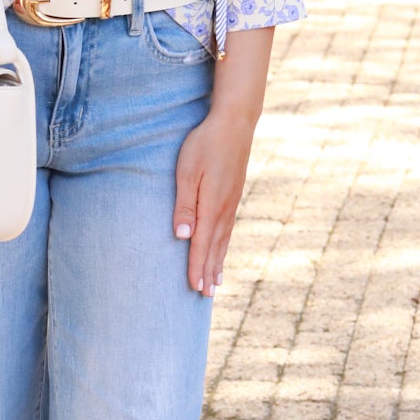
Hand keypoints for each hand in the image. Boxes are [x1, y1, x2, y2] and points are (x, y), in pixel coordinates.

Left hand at [173, 110, 254, 296]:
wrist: (235, 122)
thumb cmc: (204, 144)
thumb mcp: (188, 172)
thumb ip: (185, 205)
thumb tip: (183, 237)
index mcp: (212, 206)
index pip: (202, 245)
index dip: (197, 268)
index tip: (195, 289)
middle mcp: (225, 209)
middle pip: (215, 248)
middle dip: (209, 272)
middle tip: (205, 296)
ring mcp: (232, 202)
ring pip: (224, 240)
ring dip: (218, 262)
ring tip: (216, 283)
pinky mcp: (234, 195)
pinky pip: (228, 228)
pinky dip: (224, 245)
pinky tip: (222, 250)